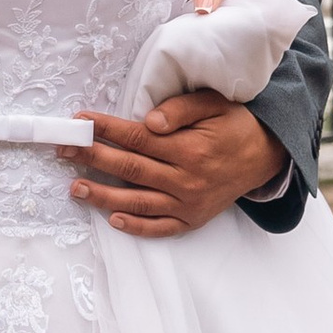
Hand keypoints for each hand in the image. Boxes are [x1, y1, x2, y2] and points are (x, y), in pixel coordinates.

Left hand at [68, 92, 285, 237]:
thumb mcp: (214, 105)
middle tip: (64, 149)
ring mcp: (189, 203)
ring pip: (137, 202)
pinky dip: (136, 227)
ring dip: (102, 195)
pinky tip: (113, 219)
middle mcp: (187, 180)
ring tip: (74, 187)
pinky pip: (161, 227)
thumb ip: (180, 109)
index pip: (136, 138)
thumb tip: (148, 121)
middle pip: (129, 168)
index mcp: (190, 149)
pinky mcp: (192, 219)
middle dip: (92, 158)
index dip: (105, 129)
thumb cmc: (236, 125)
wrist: (267, 156)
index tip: (80, 121)